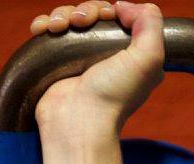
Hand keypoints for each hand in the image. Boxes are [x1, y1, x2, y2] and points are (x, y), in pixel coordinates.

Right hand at [30, 2, 164, 135]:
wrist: (78, 121)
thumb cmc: (114, 95)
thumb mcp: (149, 59)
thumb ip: (151, 23)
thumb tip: (123, 6)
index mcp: (131, 55)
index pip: (120, 17)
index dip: (112, 10)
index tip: (108, 17)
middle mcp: (106, 56)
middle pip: (93, 13)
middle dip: (86, 9)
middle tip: (82, 23)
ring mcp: (80, 59)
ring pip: (70, 18)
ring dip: (63, 14)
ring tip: (59, 28)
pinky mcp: (57, 62)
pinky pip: (50, 31)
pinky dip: (45, 24)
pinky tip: (42, 29)